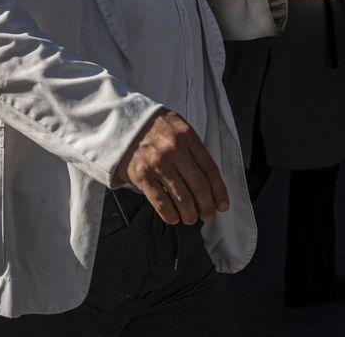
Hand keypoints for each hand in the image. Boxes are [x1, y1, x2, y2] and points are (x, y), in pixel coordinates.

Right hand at [114, 109, 229, 225]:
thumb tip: (210, 184)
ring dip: (189, 214)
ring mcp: (157, 162)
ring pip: (182, 197)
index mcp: (187, 136)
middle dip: (206, 206)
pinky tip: (174, 218)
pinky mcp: (141, 175)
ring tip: (190, 219)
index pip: (210, 169)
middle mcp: (174, 149)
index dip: (219, 191)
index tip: (222, 206)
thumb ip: (193, 150)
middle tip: (207, 216)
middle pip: (199, 186)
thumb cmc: (154, 130)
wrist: (121, 125)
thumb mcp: (177, 128)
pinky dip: (170, 214)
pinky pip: (161, 201)